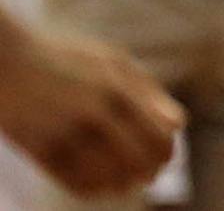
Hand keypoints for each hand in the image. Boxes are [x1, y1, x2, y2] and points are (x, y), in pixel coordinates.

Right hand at [0, 22, 182, 195]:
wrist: (8, 63)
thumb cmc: (66, 60)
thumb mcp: (112, 62)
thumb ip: (148, 91)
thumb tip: (179, 125)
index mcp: (119, 91)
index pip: (159, 137)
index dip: (167, 153)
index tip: (166, 159)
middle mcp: (96, 115)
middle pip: (139, 161)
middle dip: (150, 172)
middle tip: (150, 176)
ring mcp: (67, 135)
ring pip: (109, 178)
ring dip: (123, 184)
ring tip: (127, 183)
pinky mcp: (41, 151)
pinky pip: (76, 183)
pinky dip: (94, 189)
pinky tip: (101, 187)